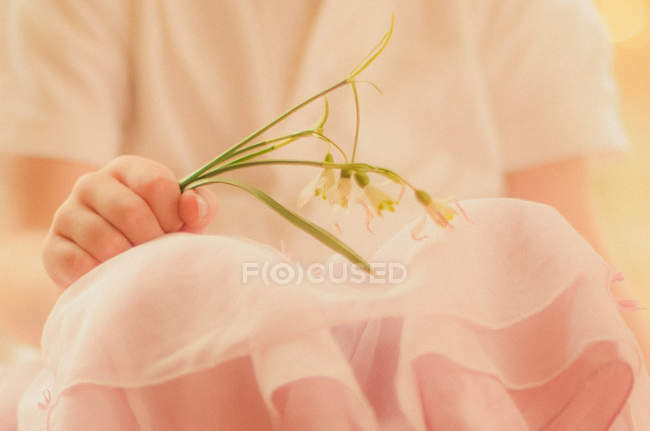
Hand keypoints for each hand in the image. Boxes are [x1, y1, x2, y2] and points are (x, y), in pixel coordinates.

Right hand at [42, 155, 217, 287]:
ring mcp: (66, 214)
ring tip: (136, 265)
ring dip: (129, 260)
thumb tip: (191, 205)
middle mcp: (91, 183)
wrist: (113, 268)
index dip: (173, 214)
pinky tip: (111, 274)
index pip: (156, 183)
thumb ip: (199, 206)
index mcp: (127, 169)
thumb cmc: (157, 236)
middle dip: (153, 240)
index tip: (175, 229)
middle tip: (157, 254)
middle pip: (130, 211)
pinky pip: (80, 264)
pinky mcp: (51, 247)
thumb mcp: (184, 219)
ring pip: (105, 240)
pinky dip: (103, 275)